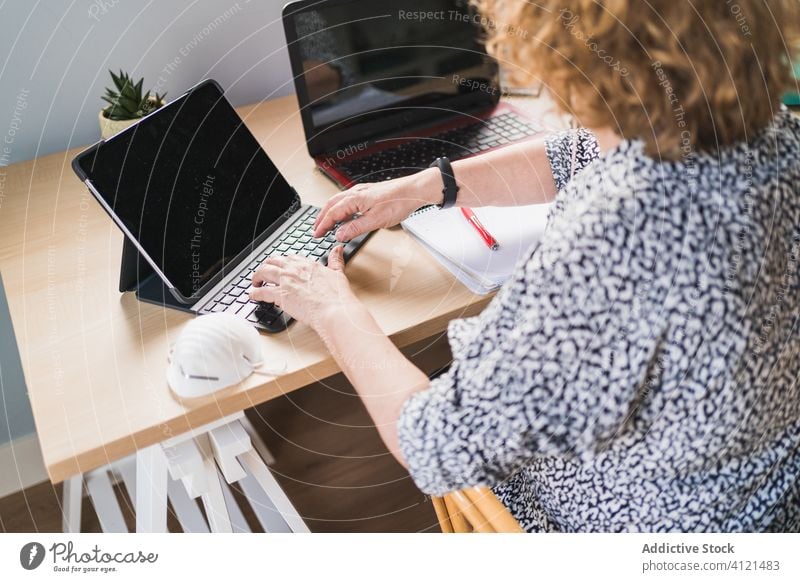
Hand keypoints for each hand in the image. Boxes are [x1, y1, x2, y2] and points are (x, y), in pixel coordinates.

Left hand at [249, 246, 360, 330]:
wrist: (334, 310)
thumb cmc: (337, 297)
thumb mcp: (338, 273)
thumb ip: (335, 260)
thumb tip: (338, 249)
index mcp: (307, 264)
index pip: (289, 258)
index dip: (282, 262)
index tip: (280, 267)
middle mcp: (294, 269)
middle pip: (272, 261)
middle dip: (266, 266)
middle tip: (263, 273)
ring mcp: (286, 281)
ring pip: (263, 272)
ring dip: (257, 276)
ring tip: (255, 282)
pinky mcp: (279, 295)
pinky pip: (261, 292)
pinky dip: (254, 293)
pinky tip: (252, 296)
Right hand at [313, 168, 440, 240]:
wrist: (414, 191)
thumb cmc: (399, 202)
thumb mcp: (376, 220)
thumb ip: (356, 228)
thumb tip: (340, 234)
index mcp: (355, 198)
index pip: (332, 213)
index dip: (323, 225)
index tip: (316, 234)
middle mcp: (356, 192)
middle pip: (331, 204)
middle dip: (322, 217)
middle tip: (316, 229)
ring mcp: (362, 191)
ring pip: (338, 201)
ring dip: (330, 212)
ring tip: (326, 223)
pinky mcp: (368, 193)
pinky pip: (348, 200)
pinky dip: (340, 208)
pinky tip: (345, 214)